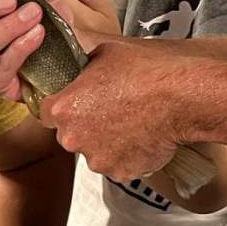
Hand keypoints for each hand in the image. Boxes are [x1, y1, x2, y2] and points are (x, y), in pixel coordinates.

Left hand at [38, 40, 188, 183]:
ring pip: (94, 151)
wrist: (182, 97)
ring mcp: (98, 159)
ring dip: (106, 141)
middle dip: (85, 124)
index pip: (44, 112)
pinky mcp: (121, 173)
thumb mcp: (105, 52)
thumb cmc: (146, 72)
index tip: (75, 102)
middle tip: (111, 109)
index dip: (62, 104)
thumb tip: (80, 66)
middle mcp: (74, 138)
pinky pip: (117, 164)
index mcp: (64, 108)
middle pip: (70, 134)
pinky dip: (127, 154)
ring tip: (131, 121)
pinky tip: (142, 135)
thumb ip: (83, 66)